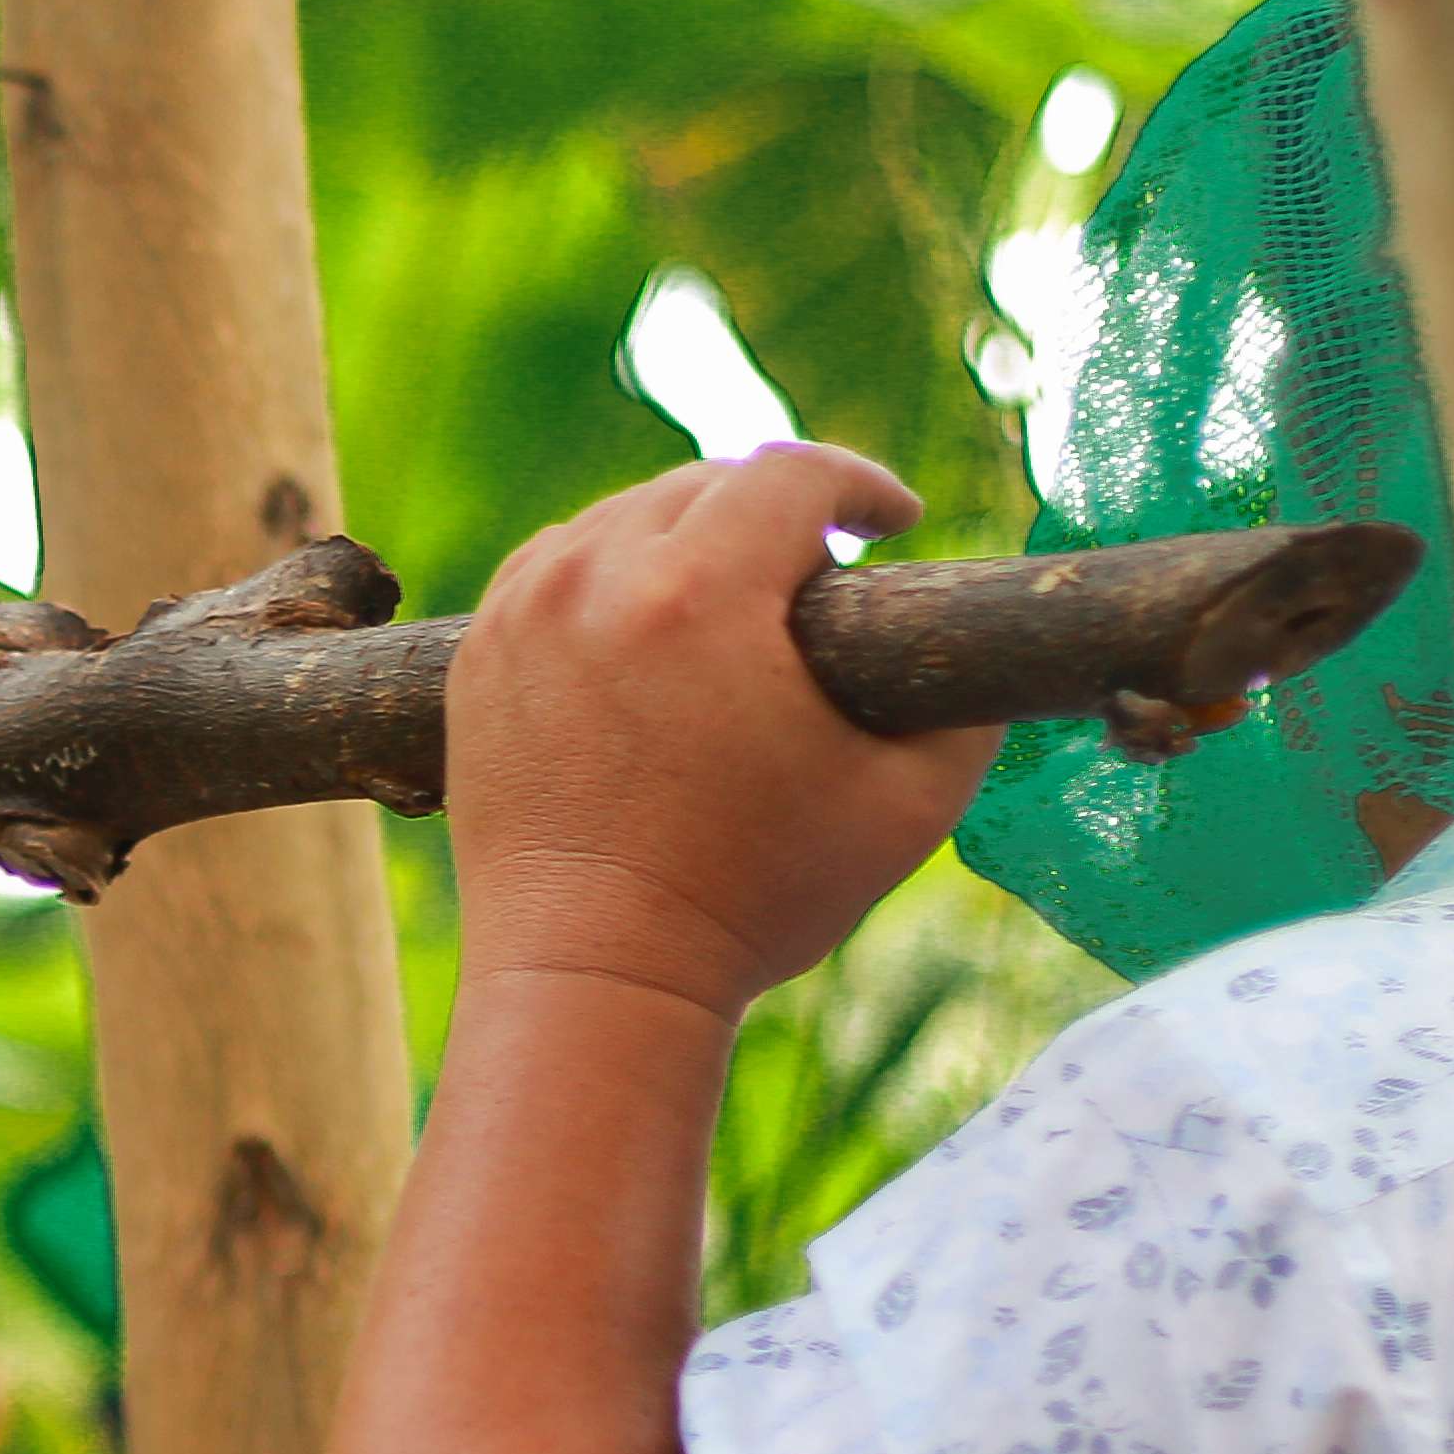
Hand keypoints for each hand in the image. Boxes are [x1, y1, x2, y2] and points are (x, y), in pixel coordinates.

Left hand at [443, 447, 998, 1018]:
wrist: (594, 979)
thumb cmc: (755, 899)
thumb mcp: (909, 804)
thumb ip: (969, 707)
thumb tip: (976, 653)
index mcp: (696, 593)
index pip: (791, 474)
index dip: (860, 483)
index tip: (893, 521)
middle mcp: (593, 580)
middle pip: (703, 487)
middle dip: (776, 511)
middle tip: (823, 566)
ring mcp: (521, 616)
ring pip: (619, 520)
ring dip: (688, 535)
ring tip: (738, 590)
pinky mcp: (477, 658)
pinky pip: (552, 570)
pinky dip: (607, 573)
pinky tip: (648, 618)